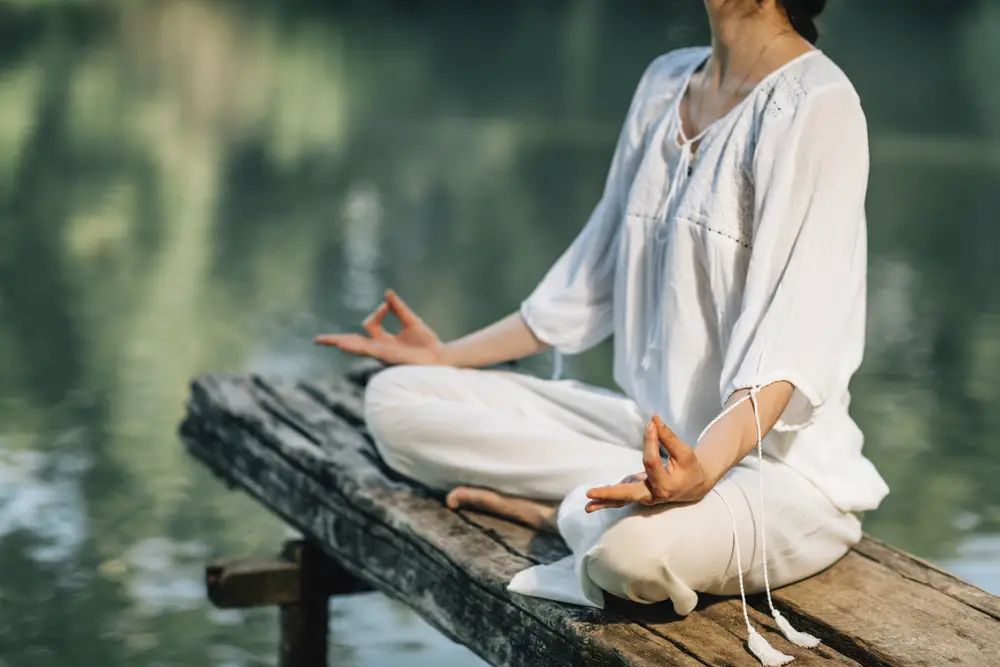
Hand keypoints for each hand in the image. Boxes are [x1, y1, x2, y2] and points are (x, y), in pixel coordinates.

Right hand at [314, 289, 443, 364]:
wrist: (440, 356)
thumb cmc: (427, 343)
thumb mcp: (411, 321)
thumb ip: (398, 308)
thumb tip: (387, 293)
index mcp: (384, 341)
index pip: (369, 325)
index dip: (377, 312)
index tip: (388, 305)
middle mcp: (380, 349)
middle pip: (352, 343)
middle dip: (335, 341)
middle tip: (316, 340)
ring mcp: (382, 353)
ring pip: (356, 347)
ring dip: (341, 343)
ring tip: (323, 341)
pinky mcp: (387, 356)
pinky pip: (368, 350)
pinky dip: (354, 347)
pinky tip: (343, 345)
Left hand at [585, 415, 709, 511]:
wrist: (693, 487)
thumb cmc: (689, 468)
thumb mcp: (684, 452)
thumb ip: (668, 437)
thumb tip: (653, 419)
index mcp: (667, 485)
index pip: (651, 461)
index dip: (650, 441)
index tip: (651, 425)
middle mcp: (653, 495)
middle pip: (628, 494)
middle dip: (609, 493)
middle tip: (590, 493)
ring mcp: (643, 497)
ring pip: (621, 500)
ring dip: (603, 501)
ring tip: (586, 505)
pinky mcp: (636, 494)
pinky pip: (620, 499)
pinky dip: (606, 501)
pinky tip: (590, 505)